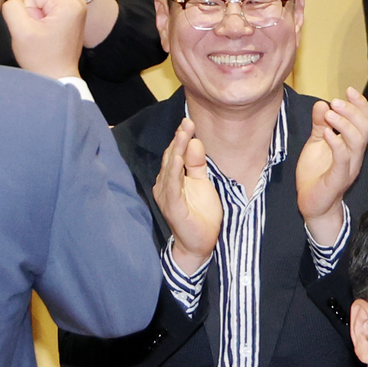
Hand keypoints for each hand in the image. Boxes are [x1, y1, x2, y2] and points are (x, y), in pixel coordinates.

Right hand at [0, 0, 86, 79]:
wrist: (56, 76)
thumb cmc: (41, 59)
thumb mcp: (20, 31)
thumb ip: (12, 7)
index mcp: (68, 2)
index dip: (27, 9)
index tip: (36, 28)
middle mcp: (76, 0)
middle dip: (33, 12)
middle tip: (40, 33)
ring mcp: (76, 6)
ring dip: (38, 16)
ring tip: (44, 34)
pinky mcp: (72, 12)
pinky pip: (48, 6)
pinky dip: (44, 19)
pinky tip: (49, 33)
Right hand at [153, 114, 223, 272]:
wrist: (200, 244)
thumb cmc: (200, 214)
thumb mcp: (202, 183)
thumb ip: (197, 164)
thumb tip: (195, 141)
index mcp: (171, 178)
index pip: (175, 153)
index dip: (181, 137)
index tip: (189, 121)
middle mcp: (165, 185)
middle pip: (171, 157)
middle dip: (179, 139)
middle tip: (187, 122)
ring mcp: (167, 196)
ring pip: (170, 168)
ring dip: (176, 150)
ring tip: (183, 134)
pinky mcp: (173, 208)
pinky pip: (173, 187)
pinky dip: (175, 172)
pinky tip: (178, 159)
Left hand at [296, 88, 367, 240]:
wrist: (312, 205)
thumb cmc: (316, 174)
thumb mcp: (315, 143)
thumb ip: (319, 124)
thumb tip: (322, 104)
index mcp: (352, 146)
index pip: (366, 122)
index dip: (361, 105)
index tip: (350, 90)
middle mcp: (355, 155)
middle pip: (365, 128)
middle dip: (353, 111)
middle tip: (337, 100)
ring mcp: (349, 167)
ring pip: (357, 141)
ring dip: (345, 124)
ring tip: (331, 113)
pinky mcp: (338, 178)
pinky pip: (343, 159)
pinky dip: (336, 143)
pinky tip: (326, 133)